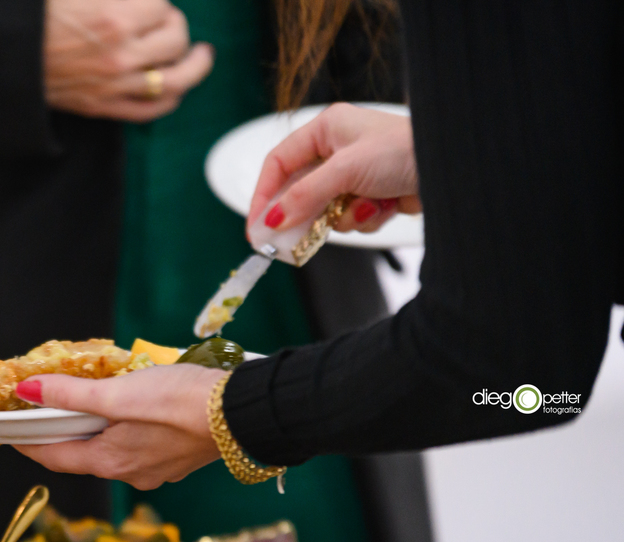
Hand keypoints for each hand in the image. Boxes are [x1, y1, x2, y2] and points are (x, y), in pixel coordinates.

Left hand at [13, 364, 221, 489]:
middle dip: (61, 434)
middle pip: (82, 455)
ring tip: (83, 404)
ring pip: (112, 449)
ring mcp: (157, 469)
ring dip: (95, 430)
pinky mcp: (178, 457)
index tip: (8, 433)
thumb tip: (26, 392)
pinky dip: (123, 428)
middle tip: (42, 411)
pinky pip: (138, 445)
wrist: (244, 411)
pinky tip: (128, 409)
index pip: (54, 459)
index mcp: (111, 463)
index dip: (27, 445)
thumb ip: (69, 394)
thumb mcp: (117, 393)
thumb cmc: (181, 402)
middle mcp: (131, 474)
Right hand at [44, 0, 213, 122]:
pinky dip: (171, 98)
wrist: (6, 56)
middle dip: (174, 25)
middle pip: (176, 38)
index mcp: (116, 16)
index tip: (148, 3)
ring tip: (201, 55)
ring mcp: (116, 84)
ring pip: (177, 78)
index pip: (163, 4)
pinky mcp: (105, 106)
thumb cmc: (38, 17)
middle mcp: (122, 53)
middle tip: (165, 20)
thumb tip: (145, 1)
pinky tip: (178, 87)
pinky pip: (152, 109)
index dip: (157, 2)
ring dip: (194, 65)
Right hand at [247, 103, 421, 237]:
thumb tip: (272, 219)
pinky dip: (366, 217)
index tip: (256, 226)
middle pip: (300, 191)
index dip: (264, 195)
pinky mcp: (372, 195)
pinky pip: (351, 217)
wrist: (454, 166)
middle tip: (289, 242)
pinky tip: (387, 206)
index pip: (278, 163)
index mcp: (326, 129)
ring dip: (344, 216)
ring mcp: (355, 174)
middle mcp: (337, 149)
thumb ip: (305, 196)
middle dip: (304, 215)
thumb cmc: (403, 150)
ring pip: (326, 210)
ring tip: (368, 207)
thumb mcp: (346, 170)